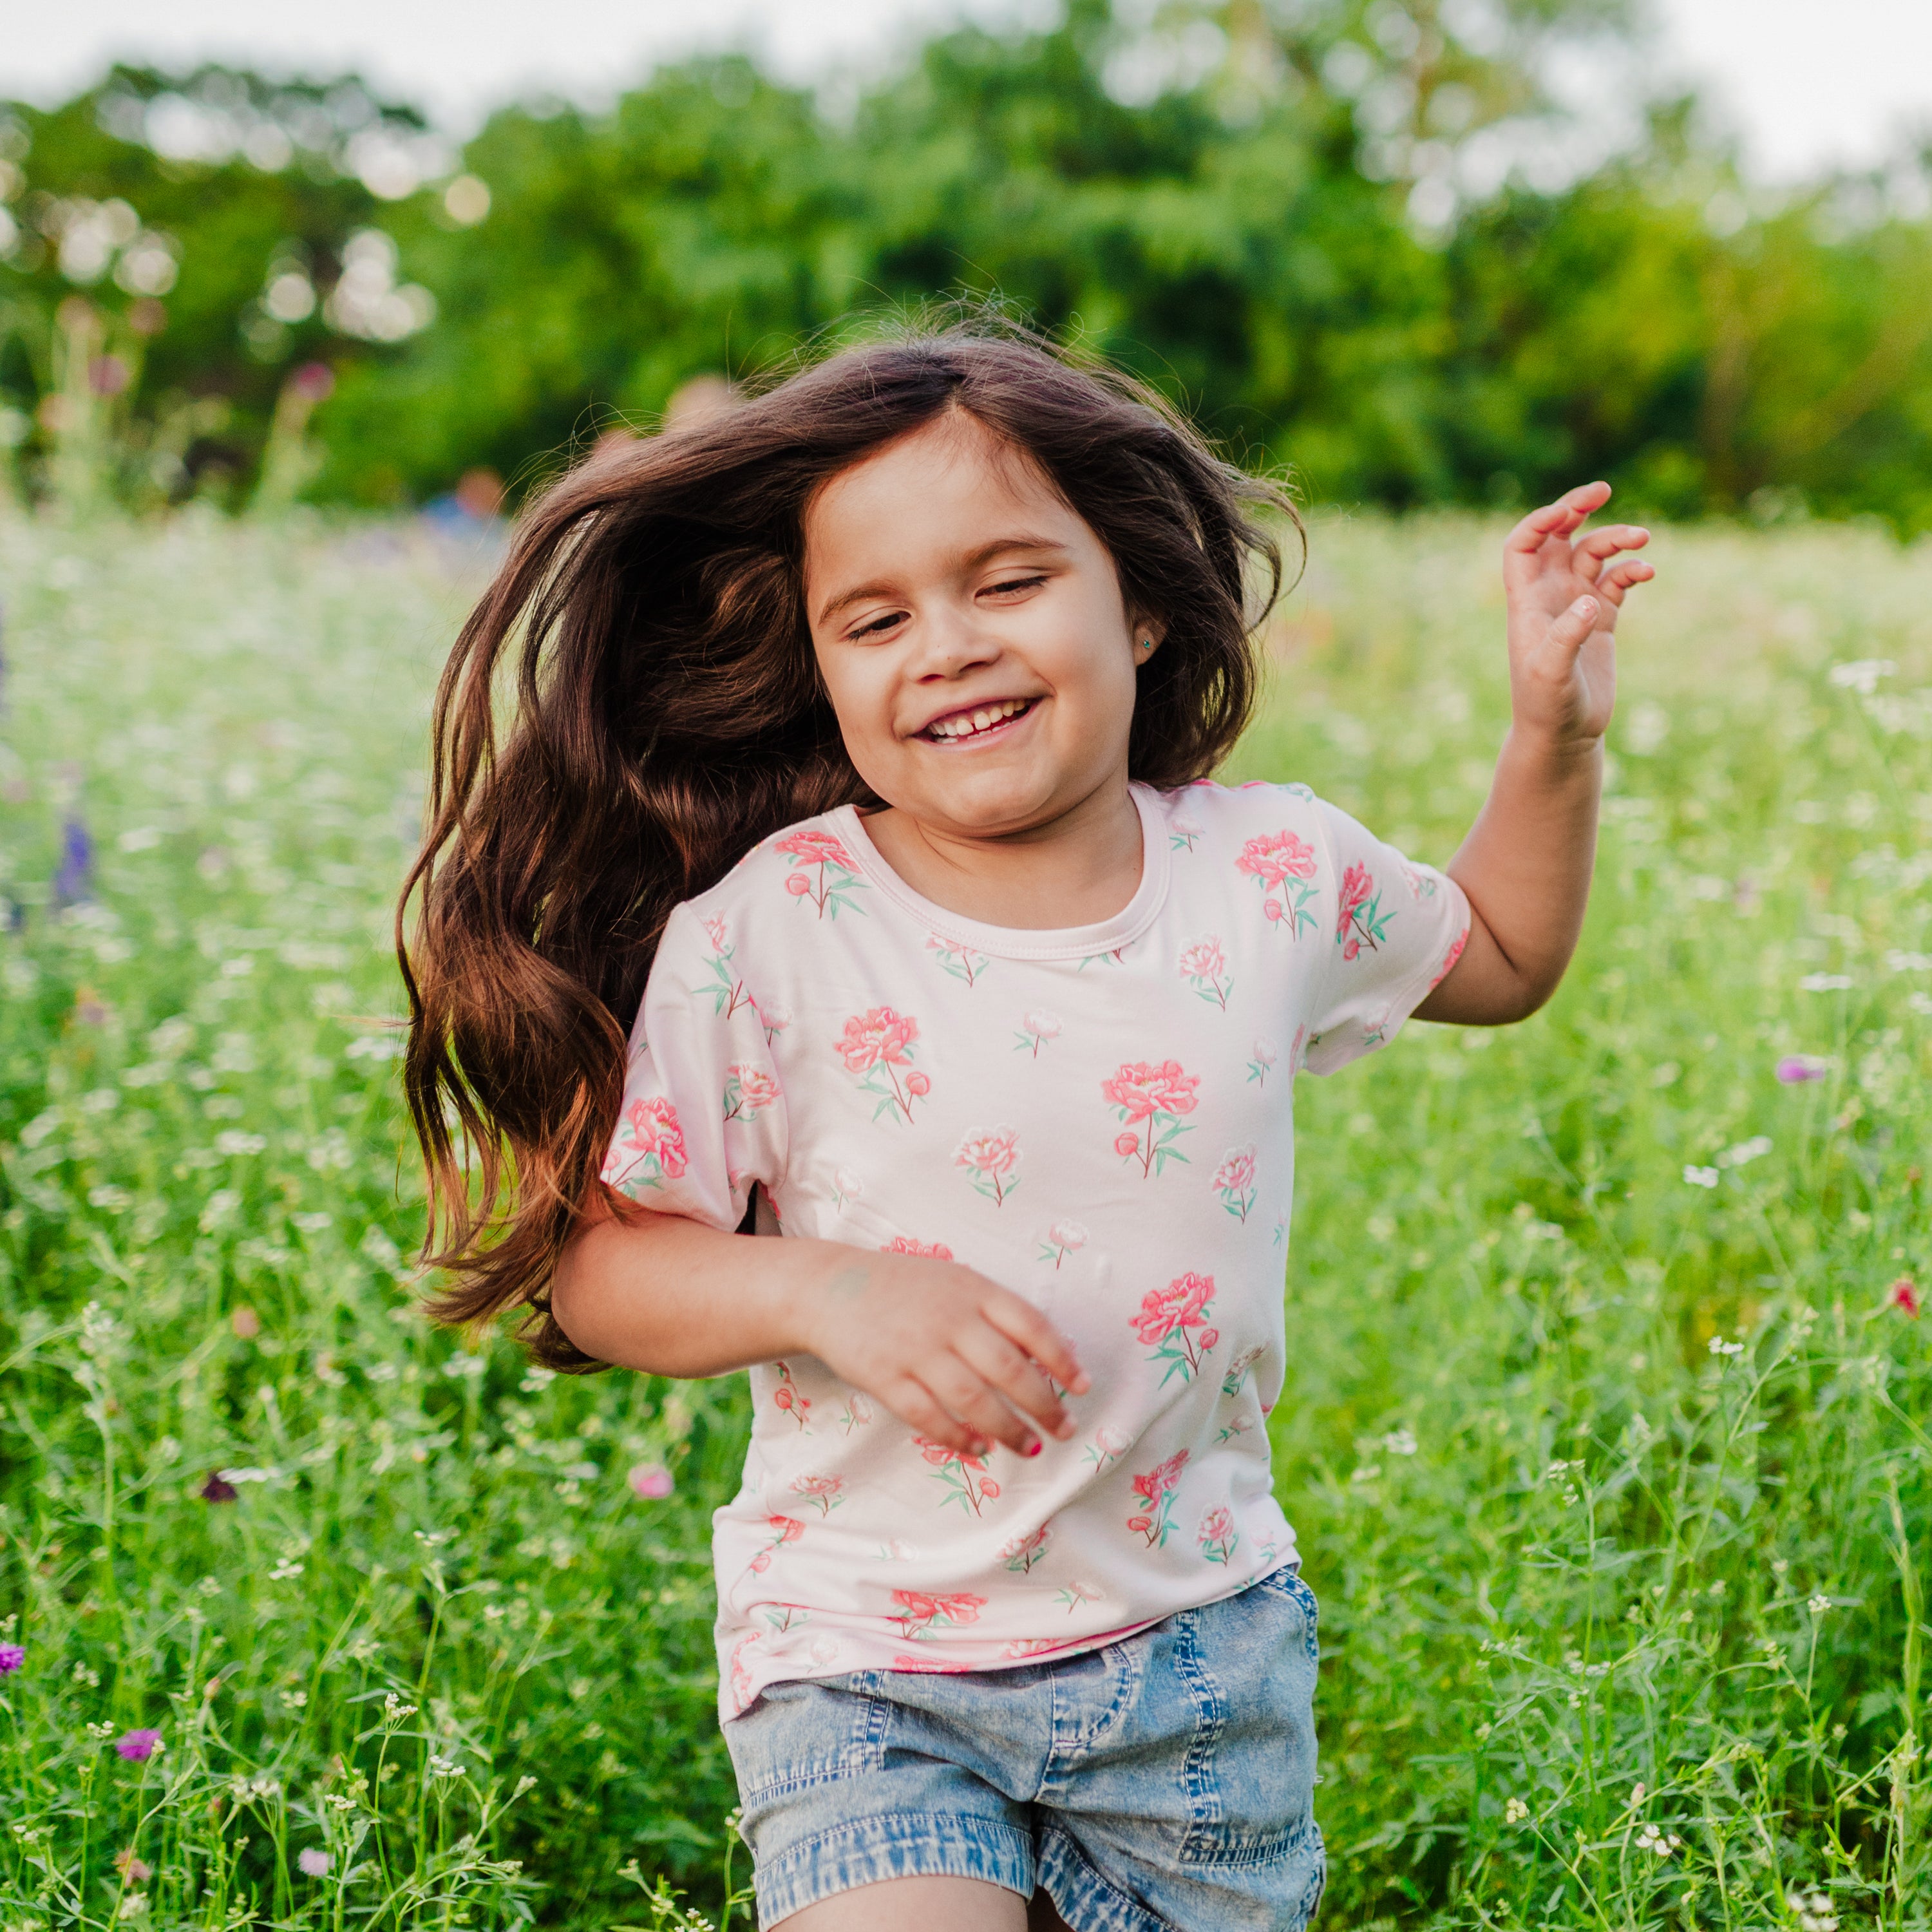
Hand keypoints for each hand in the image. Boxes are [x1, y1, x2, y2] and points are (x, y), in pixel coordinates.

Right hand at [799, 1251, 1088, 1457]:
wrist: (831, 1287)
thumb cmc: (906, 1288)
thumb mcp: (955, 1282)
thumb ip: (995, 1313)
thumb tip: (1045, 1359)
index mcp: (972, 1289)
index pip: (1030, 1325)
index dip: (1062, 1360)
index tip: (1083, 1388)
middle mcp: (948, 1318)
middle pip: (1008, 1369)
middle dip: (1043, 1405)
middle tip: (1063, 1430)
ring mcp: (914, 1349)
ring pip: (973, 1399)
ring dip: (1007, 1429)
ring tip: (1029, 1447)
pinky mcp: (884, 1377)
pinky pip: (928, 1416)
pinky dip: (957, 1437)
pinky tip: (977, 1448)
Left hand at [1503, 481, 1653, 748]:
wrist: (1564, 735)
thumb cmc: (1546, 705)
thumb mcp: (1551, 673)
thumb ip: (1567, 636)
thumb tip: (1590, 602)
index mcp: (1526, 601)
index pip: (1522, 545)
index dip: (1540, 521)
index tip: (1568, 512)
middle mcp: (1549, 596)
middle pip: (1557, 537)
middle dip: (1575, 509)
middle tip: (1602, 489)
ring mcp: (1576, 605)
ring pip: (1593, 554)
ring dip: (1615, 539)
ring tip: (1642, 537)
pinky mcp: (1601, 620)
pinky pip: (1616, 580)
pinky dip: (1631, 570)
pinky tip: (1646, 572)